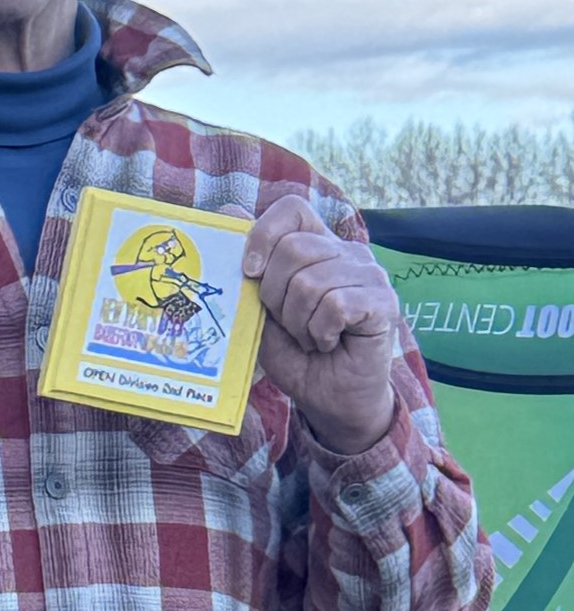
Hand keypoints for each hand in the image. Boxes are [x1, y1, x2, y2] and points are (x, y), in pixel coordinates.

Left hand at [245, 194, 403, 453]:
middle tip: (288, 324)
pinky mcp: (384, 302)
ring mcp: (370, 275)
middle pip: (294, 249)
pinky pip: (335, 305)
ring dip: (298, 322)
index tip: (249, 273)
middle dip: (275, 296)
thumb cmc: (296, 355)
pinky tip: (329, 343)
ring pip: (311, 282)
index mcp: (317, 247)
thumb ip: (248, 269)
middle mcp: (347, 253)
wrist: (330, 399)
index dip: (263, 235)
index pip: (292, 210)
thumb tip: (226, 213)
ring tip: (310, 337)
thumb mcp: (261, 312)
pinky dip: (320, 332)